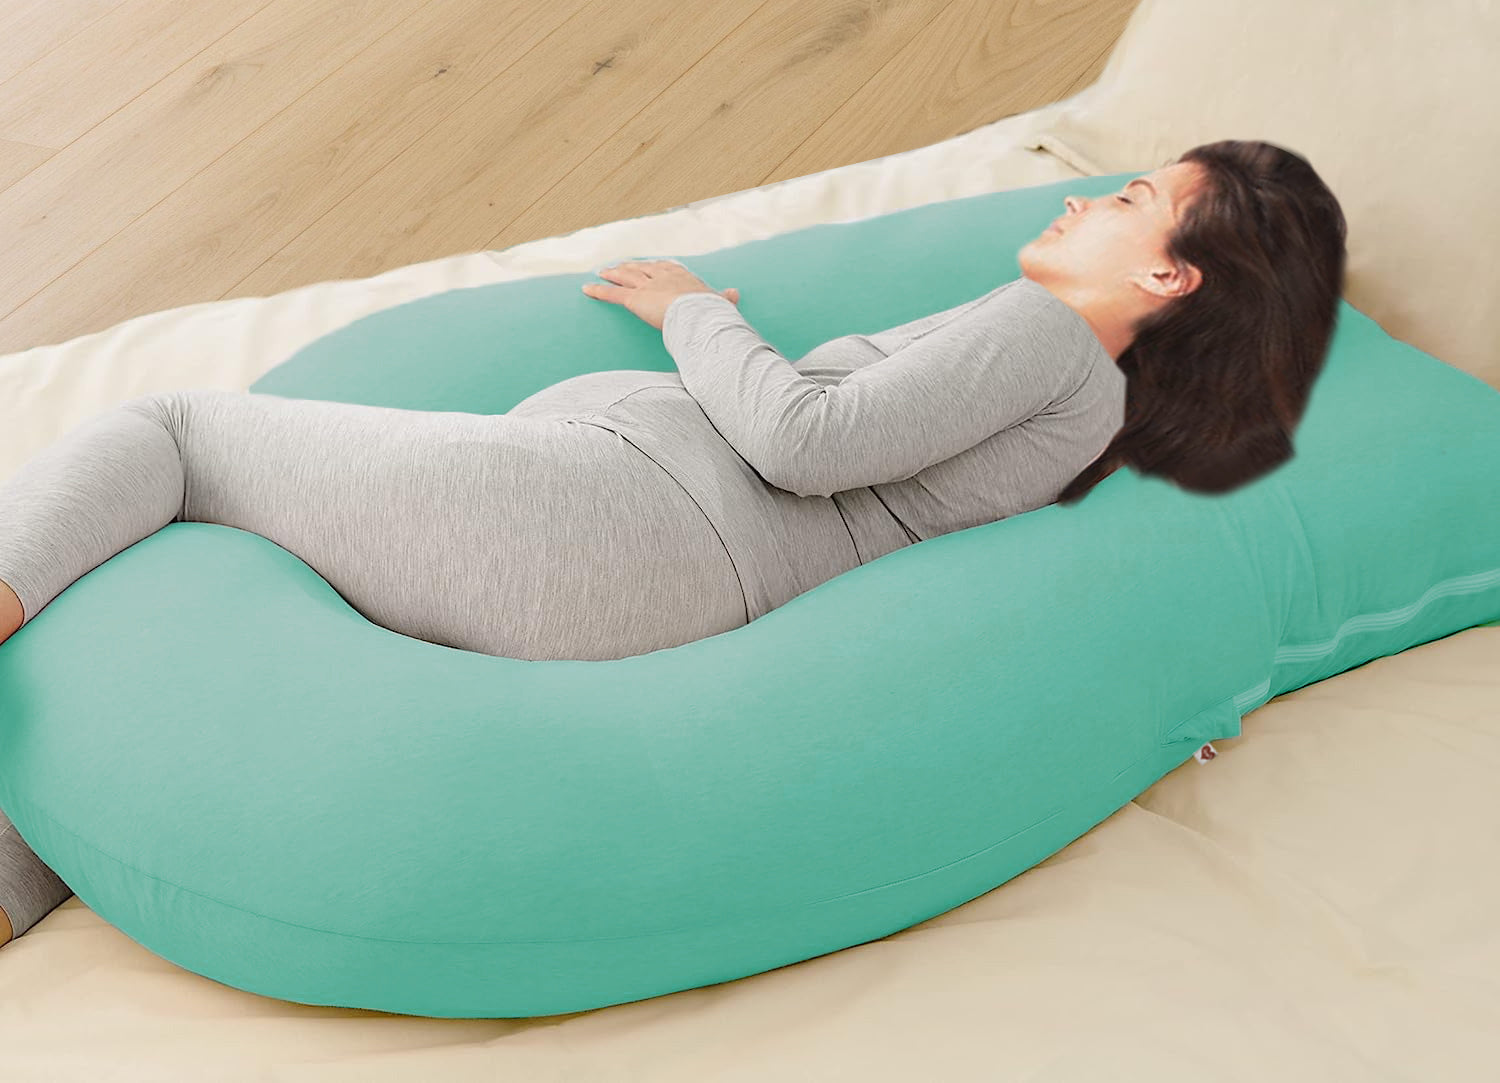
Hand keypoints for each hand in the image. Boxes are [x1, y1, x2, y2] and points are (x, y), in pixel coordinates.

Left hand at [582, 259, 739, 330]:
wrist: (701, 315)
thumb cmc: (712, 313)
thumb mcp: (721, 303)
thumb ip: (725, 299)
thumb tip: (734, 294)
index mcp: (683, 277)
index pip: (666, 268)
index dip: (656, 267)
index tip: (651, 265)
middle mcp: (663, 277)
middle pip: (643, 269)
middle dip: (631, 267)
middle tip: (620, 266)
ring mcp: (648, 287)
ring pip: (626, 277)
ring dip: (613, 274)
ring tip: (603, 272)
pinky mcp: (635, 299)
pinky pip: (613, 294)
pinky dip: (599, 291)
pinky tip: (586, 289)